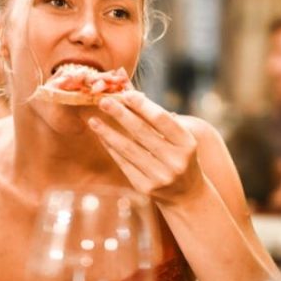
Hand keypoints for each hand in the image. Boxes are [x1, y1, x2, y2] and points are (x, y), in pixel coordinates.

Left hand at [87, 92, 201, 204]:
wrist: (187, 194)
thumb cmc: (179, 155)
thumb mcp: (177, 135)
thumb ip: (153, 113)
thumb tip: (126, 86)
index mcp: (187, 143)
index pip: (161, 120)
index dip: (142, 106)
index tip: (124, 93)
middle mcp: (175, 161)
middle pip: (142, 132)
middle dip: (120, 115)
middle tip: (103, 101)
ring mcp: (160, 176)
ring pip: (128, 149)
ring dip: (108, 133)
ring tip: (93, 120)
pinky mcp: (146, 188)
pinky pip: (123, 164)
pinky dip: (111, 148)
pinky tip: (101, 137)